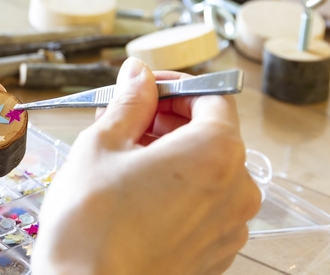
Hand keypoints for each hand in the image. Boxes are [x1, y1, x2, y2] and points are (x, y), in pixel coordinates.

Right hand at [32, 58, 260, 274]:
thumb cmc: (92, 222)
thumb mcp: (102, 144)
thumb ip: (130, 102)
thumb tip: (138, 74)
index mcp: (217, 152)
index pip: (212, 97)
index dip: (175, 86)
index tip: (144, 87)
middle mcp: (237, 190)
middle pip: (212, 134)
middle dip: (169, 120)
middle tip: (125, 120)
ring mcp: (229, 228)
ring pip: (208, 172)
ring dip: (171, 155)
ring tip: (123, 158)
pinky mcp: (214, 255)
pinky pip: (203, 207)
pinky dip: (177, 190)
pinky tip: (135, 193)